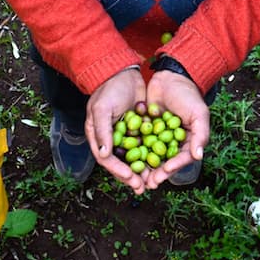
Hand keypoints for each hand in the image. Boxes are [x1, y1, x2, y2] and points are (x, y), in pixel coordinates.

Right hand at [86, 67, 147, 193]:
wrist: (125, 72)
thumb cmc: (109, 89)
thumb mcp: (102, 108)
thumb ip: (103, 131)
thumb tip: (104, 155)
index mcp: (98, 137)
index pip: (106, 159)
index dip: (118, 171)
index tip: (130, 178)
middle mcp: (111, 140)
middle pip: (120, 164)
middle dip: (131, 177)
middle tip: (142, 187)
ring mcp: (126, 136)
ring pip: (134, 159)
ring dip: (142, 172)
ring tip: (152, 182)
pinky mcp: (139, 131)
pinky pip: (145, 147)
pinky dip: (151, 157)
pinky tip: (161, 165)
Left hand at [143, 69, 208, 189]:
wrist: (170, 76)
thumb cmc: (189, 95)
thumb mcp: (199, 114)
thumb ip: (201, 135)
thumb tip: (198, 156)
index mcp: (187, 142)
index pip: (181, 159)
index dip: (173, 167)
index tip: (164, 172)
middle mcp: (172, 142)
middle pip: (164, 162)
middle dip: (157, 173)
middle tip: (148, 182)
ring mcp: (157, 136)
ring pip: (150, 156)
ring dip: (144, 167)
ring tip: (137, 177)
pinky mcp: (144, 129)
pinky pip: (139, 142)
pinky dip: (133, 151)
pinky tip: (125, 159)